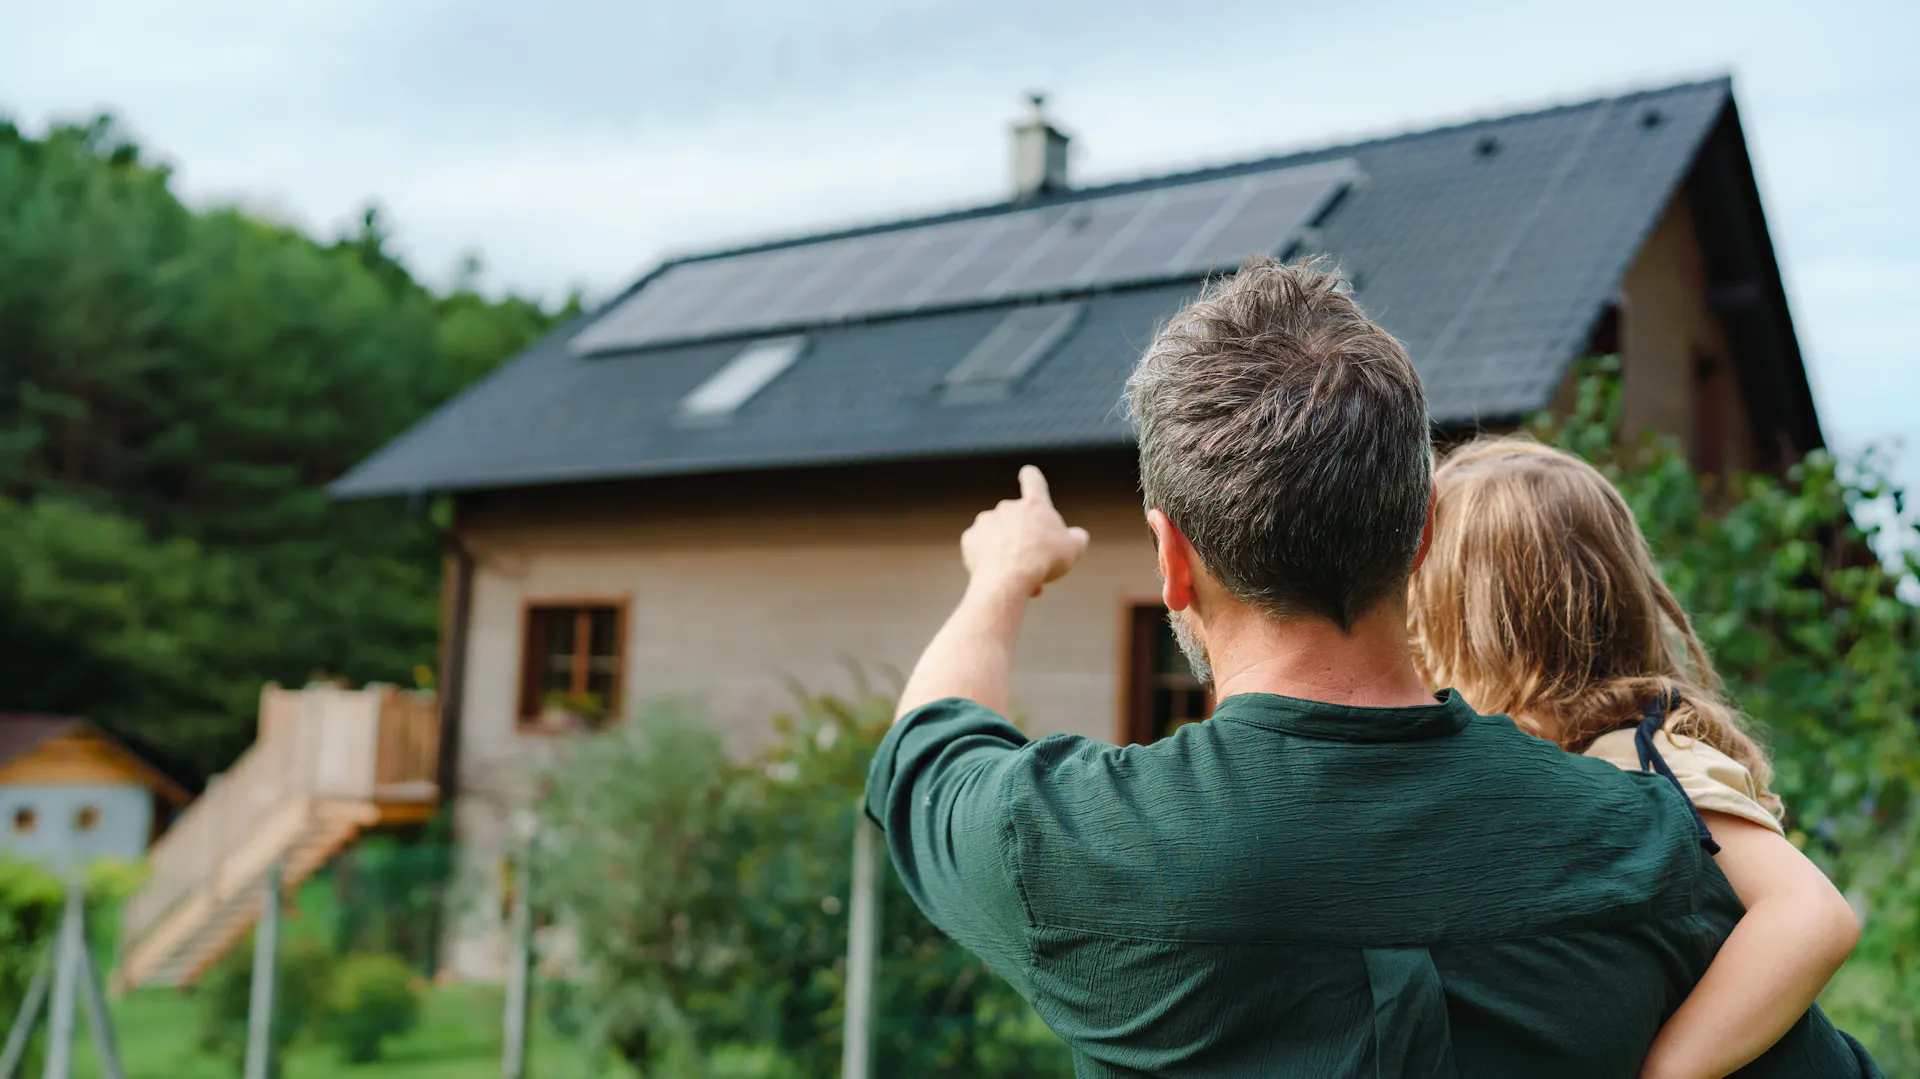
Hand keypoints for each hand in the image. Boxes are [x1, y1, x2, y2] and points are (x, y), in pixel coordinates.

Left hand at [962, 466, 1089, 596]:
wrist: (1008, 578)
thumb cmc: (1044, 560)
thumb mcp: (1073, 549)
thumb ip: (1077, 538)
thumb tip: (1077, 536)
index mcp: (1034, 505)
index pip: (1033, 481)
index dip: (1032, 477)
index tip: (1027, 475)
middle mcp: (1007, 507)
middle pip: (1017, 520)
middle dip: (1024, 540)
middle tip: (1033, 564)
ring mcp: (985, 521)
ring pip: (998, 537)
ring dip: (1007, 553)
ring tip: (1017, 577)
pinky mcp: (969, 539)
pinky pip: (981, 549)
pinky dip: (988, 560)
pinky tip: (997, 575)